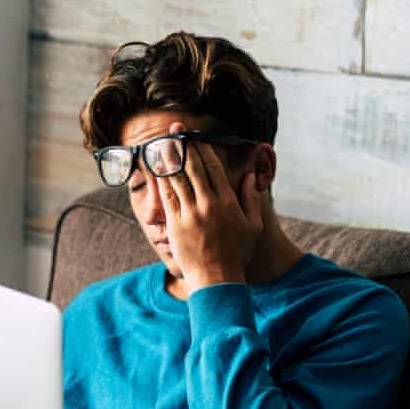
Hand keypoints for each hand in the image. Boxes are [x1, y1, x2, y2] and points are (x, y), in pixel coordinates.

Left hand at [155, 122, 263, 292]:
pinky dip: (161, 179)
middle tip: (174, 129)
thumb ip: (251, 198)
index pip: (212, 166)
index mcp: (227, 201)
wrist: (216, 279)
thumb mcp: (253, 225)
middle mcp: (207, 204)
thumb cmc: (237, 253)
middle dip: (182, 145)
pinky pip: (166, 196)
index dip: (201, 148)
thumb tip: (250, 175)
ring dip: (168, 157)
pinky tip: (156, 167)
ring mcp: (189, 214)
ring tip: (161, 141)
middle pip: (192, 166)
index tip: (194, 135)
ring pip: (176, 178)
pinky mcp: (175, 225)